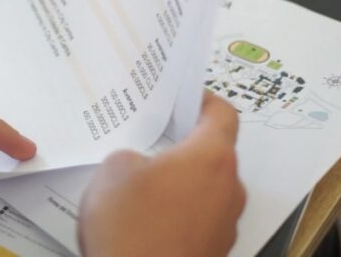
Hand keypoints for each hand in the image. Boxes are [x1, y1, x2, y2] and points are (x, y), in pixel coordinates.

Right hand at [78, 92, 245, 256]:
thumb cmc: (131, 228)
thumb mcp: (113, 170)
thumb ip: (131, 155)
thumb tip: (139, 166)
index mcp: (211, 158)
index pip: (223, 114)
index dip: (204, 101)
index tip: (187, 99)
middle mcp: (228, 189)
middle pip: (213, 155)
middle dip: (181, 149)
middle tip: (149, 144)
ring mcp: (224, 224)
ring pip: (204, 190)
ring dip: (177, 185)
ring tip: (137, 190)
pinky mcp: (212, 251)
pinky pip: (196, 220)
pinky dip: (175, 215)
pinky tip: (142, 221)